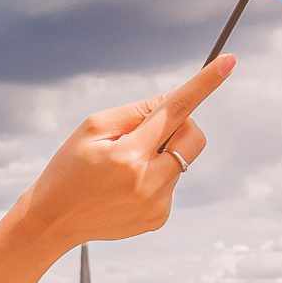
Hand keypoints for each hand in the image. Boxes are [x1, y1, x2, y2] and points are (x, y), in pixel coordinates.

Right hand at [18, 54, 233, 249]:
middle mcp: (149, 182)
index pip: (175, 110)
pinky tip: (125, 188)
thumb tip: (173, 100)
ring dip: (161, 154)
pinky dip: (155, 176)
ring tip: (123, 169)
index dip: (204, 83)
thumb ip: (136, 112)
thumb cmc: (69, 167)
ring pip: (182, 159)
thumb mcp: (92, 129)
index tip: (229, 61)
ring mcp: (157, 204)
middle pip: (193, 135)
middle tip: (143, 134)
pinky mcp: (159, 218)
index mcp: (129, 155)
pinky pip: (172, 182)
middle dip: (178, 125)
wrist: (52, 221)